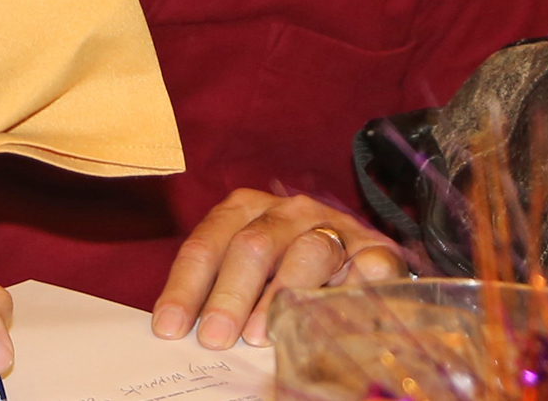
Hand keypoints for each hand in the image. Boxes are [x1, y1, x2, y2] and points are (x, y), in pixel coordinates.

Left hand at [152, 189, 403, 347]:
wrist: (362, 259)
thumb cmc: (291, 271)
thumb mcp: (250, 275)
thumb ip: (223, 295)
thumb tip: (184, 332)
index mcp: (247, 209)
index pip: (207, 244)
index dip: (186, 287)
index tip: (170, 327)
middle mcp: (289, 211)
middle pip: (253, 245)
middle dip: (230, 295)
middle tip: (215, 337)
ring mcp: (336, 227)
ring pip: (307, 253)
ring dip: (282, 296)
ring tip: (262, 336)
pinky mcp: (377, 250)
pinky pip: (365, 267)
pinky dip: (350, 291)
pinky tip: (334, 318)